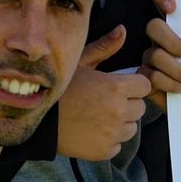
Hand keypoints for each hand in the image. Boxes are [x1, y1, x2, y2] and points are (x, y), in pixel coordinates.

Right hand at [55, 25, 151, 159]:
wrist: (35, 121)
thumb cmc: (58, 89)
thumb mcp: (79, 64)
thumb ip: (105, 48)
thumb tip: (123, 30)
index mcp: (116, 87)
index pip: (145, 86)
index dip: (134, 85)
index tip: (120, 86)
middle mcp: (118, 111)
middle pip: (140, 108)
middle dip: (128, 104)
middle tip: (105, 102)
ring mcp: (112, 133)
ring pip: (131, 127)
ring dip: (120, 123)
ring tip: (97, 116)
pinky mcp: (105, 151)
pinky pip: (118, 145)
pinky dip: (109, 140)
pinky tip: (92, 131)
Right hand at [140, 0, 180, 110]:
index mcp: (178, 24)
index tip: (172, 8)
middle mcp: (161, 38)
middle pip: (154, 26)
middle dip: (169, 39)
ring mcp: (151, 56)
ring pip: (153, 54)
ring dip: (175, 68)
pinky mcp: (147, 77)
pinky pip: (150, 76)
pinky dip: (167, 83)